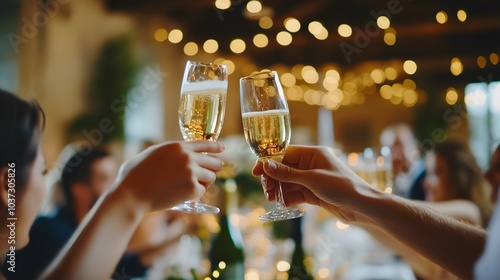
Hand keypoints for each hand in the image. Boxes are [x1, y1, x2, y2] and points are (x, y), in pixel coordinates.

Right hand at [114, 140, 224, 212]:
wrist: (131, 193)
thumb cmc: (135, 175)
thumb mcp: (153, 153)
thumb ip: (170, 152)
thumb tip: (179, 154)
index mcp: (178, 146)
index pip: (205, 144)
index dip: (216, 147)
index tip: (223, 148)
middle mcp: (188, 157)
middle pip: (214, 162)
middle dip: (212, 169)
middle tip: (207, 175)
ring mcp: (192, 172)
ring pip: (211, 177)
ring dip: (203, 183)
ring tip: (188, 187)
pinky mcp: (193, 188)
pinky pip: (202, 191)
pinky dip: (195, 195)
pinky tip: (182, 194)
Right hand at [252, 145, 376, 222]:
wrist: (362, 206)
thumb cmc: (342, 187)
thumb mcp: (312, 179)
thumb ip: (288, 174)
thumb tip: (266, 165)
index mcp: (313, 154)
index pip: (285, 153)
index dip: (269, 162)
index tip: (256, 171)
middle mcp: (312, 164)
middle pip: (285, 169)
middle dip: (273, 179)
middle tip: (266, 190)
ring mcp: (313, 179)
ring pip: (289, 182)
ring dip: (279, 190)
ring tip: (271, 198)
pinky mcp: (315, 193)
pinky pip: (296, 193)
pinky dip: (288, 198)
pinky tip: (282, 203)